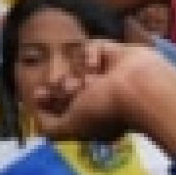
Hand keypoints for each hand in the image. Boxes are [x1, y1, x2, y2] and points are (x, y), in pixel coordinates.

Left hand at [28, 39, 175, 142]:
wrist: (138, 89)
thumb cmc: (105, 111)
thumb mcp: (69, 128)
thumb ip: (48, 125)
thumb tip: (38, 112)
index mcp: (94, 116)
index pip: (63, 105)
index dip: (48, 99)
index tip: (39, 93)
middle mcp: (102, 96)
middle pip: (68, 84)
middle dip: (63, 87)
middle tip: (70, 89)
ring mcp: (110, 74)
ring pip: (78, 66)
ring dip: (77, 73)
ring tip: (88, 81)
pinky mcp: (116, 53)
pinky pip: (92, 47)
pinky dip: (90, 55)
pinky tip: (95, 67)